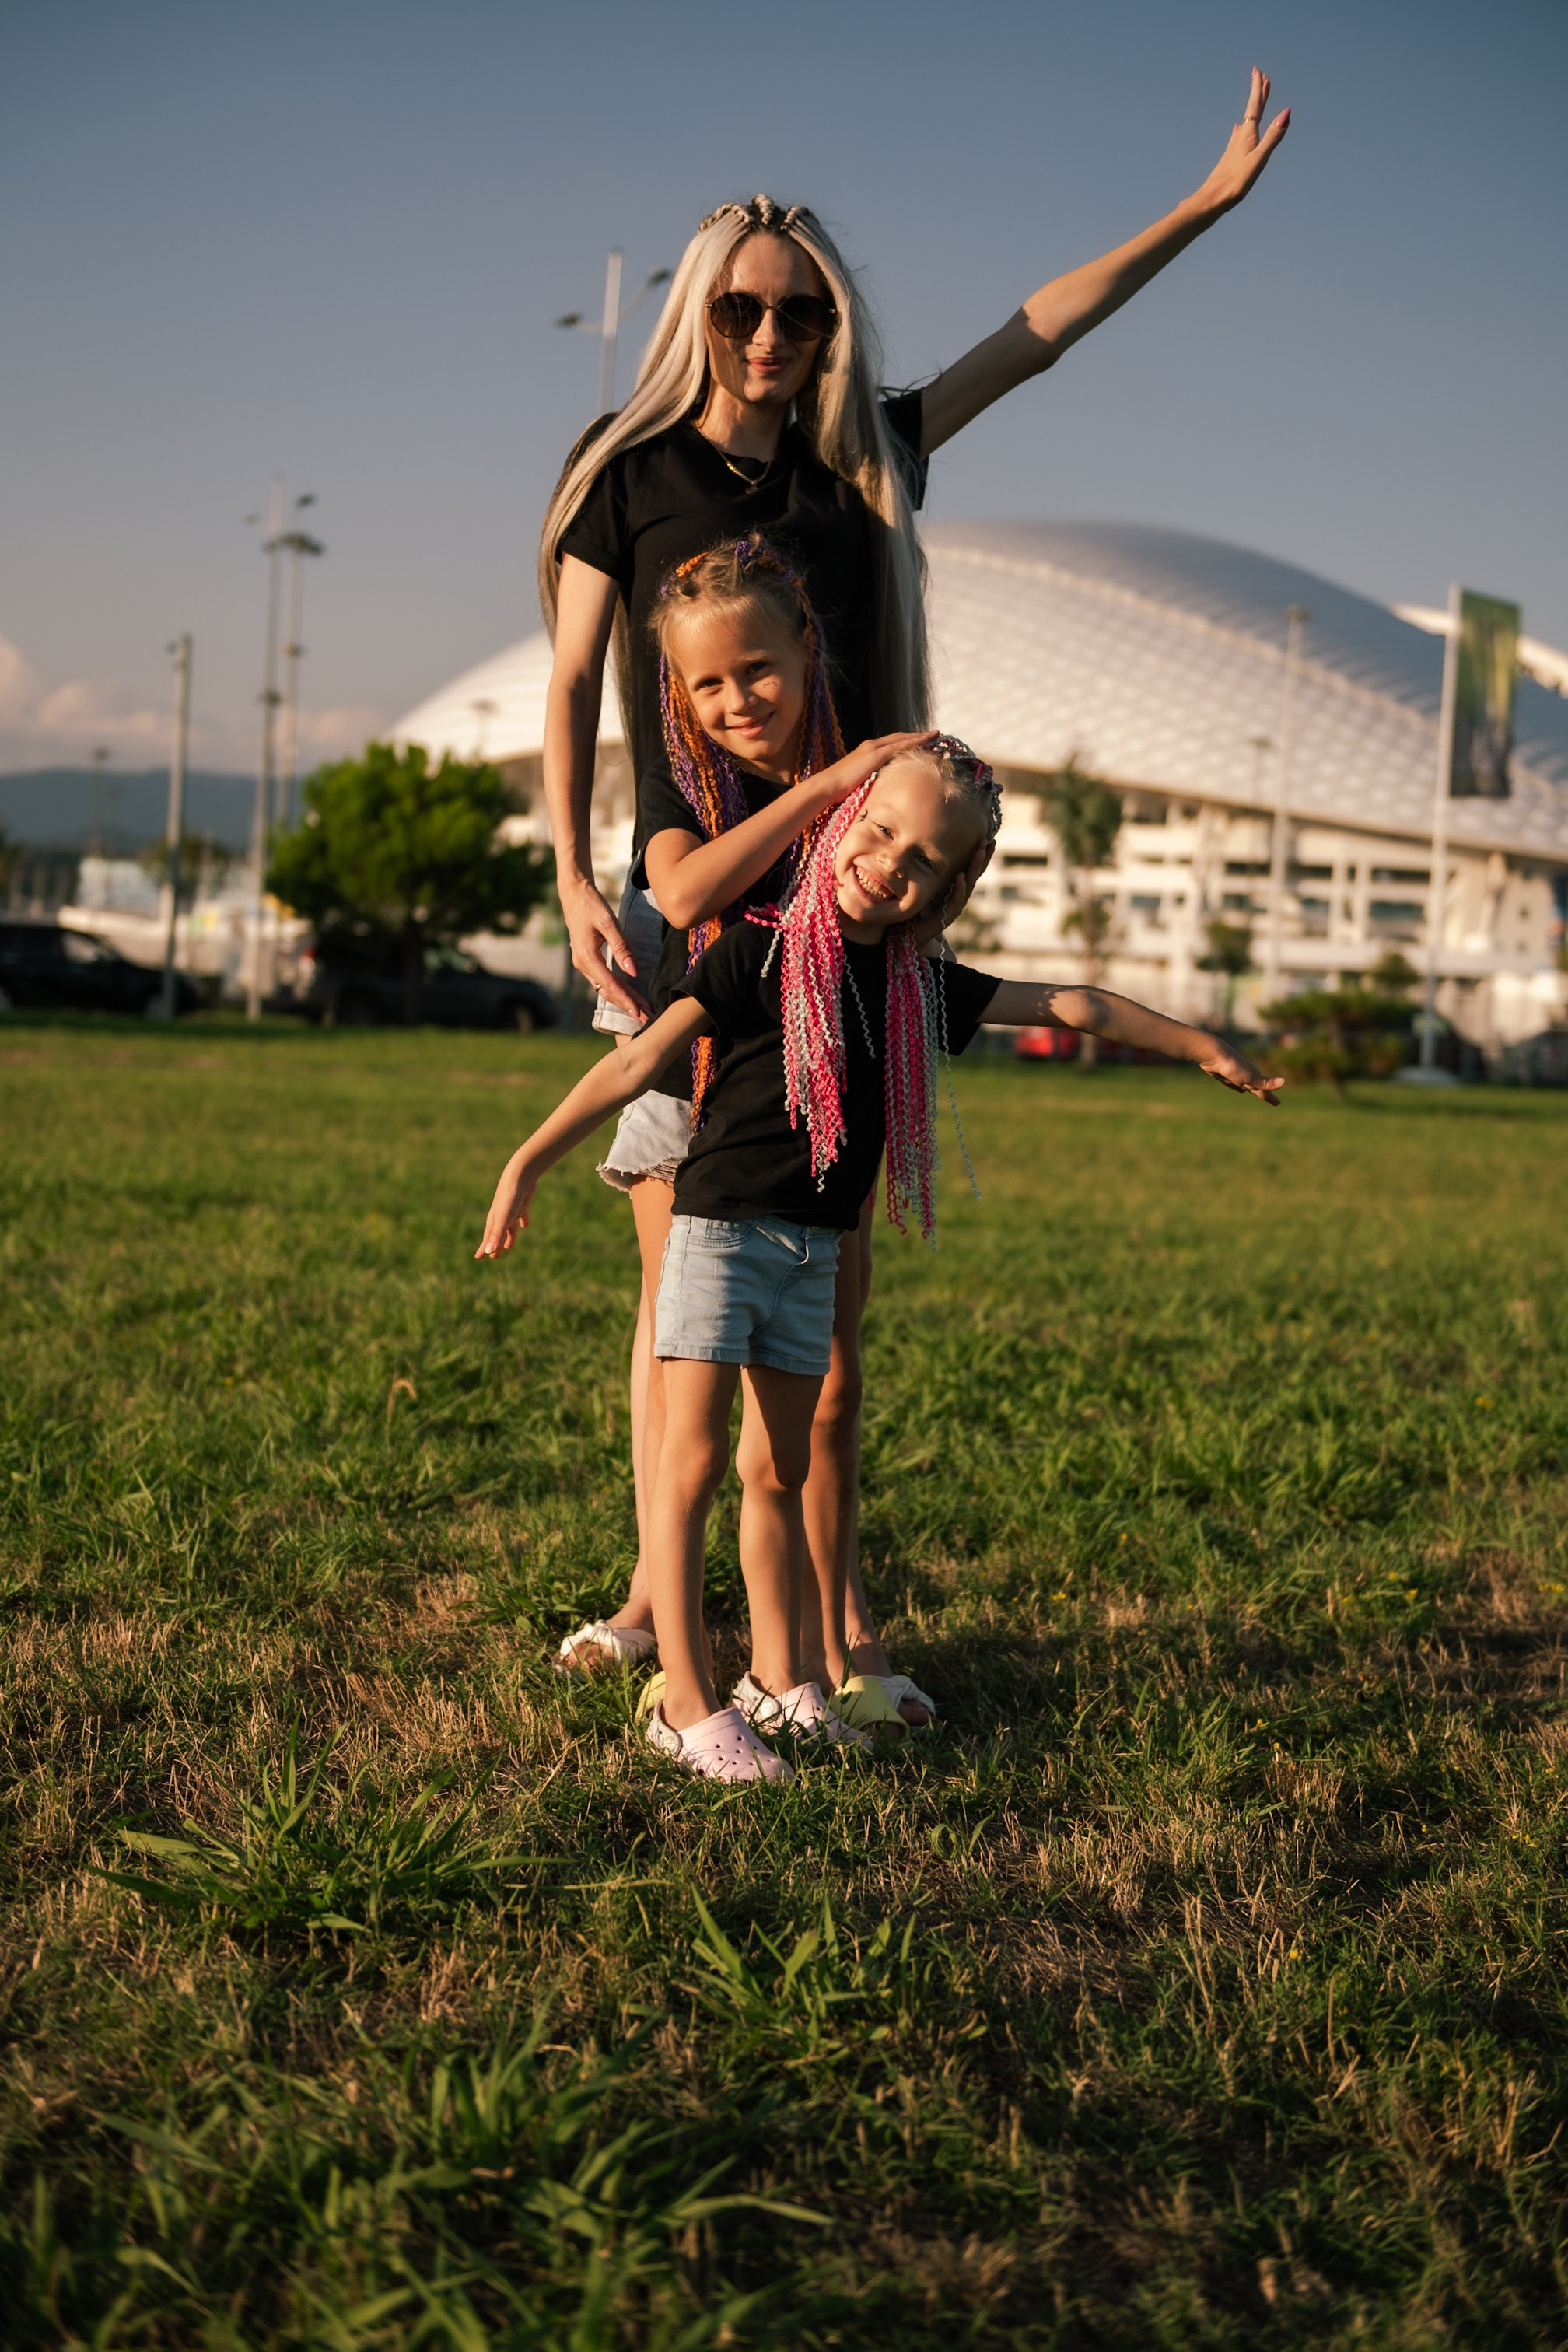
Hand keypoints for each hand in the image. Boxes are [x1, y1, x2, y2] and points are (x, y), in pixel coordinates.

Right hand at [475, 1159, 535, 1258]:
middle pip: (497, 1235)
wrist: (519, 1176)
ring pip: (509, 1228)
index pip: (487, 1239)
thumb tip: (489, 1252)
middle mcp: (501, 1216)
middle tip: (494, 1257)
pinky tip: (525, 1225)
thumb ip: (496, 1235)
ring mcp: (511, 1210)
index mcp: (494, 1221)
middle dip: (495, 1246)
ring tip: (509, 1246)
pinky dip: (523, 1221)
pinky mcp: (522, 1204)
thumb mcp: (503, 1219)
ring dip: (509, 1237)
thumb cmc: (509, 1198)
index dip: (484, 1249)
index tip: (479, 1257)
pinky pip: (522, 1216)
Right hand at [562, 877, 648, 1020]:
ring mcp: (583, 964)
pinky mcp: (587, 960)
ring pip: (605, 987)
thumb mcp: (608, 922)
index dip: (627, 1000)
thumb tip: (633, 971)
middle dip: (627, 1005)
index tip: (640, 1012)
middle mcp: (582, 964)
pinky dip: (617, 989)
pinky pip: (602, 980)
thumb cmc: (591, 905)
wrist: (573, 894)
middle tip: (646, 1018)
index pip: (610, 985)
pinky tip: (629, 995)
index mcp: (587, 957)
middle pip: (607, 991)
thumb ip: (621, 947)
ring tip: (641, 1010)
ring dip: (623, 999)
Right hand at [811, 730, 938, 811]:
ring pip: (902, 739)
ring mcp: (873, 748)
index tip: (919, 741)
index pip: (891, 743)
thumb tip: (876, 788)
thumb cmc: (838, 788)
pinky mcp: (875, 755)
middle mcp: (871, 745)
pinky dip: (913, 743)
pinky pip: (899, 746)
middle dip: (916, 736)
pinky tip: (924, 742)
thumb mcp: (857, 781)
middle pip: (899, 737)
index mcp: (866, 751)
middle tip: (933, 734)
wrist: (827, 786)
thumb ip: (868, 779)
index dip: (906, 741)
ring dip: (919, 737)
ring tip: (934, 735)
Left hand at [909, 837, 993, 949]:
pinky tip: (961, 876)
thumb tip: (923, 847)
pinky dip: (959, 888)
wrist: (911, 935)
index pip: (971, 868)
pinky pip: (956, 900)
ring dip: (974, 867)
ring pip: (969, 884)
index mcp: (955, 887)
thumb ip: (929, 871)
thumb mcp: (925, 886)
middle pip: (975, 873)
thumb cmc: (918, 909)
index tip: (987, 838)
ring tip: (979, 852)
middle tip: (989, 841)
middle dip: (983, 857)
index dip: (980, 855)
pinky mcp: (948, 916)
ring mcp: (955, 905)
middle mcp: (959, 895)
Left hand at [1189, 67, 1289, 218]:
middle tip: (1261, 76)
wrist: (1211, 200)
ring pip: (1246, 121)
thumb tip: (1286, 112)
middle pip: (1251, 110)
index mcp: (1248, 135)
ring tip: (1256, 99)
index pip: (1255, 106)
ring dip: (1252, 108)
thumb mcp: (1259, 159)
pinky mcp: (1230, 158)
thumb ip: (1273, 137)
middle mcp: (1240, 137)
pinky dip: (1241, 128)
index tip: (1259, 71)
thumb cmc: (1235, 183)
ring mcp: (1234, 147)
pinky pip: (1238, 136)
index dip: (1258, 88)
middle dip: (1257, 93)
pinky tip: (1237, 130)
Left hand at [1198, 1037, 1282, 1105]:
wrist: (1213, 1055)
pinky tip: (1239, 1087)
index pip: (1264, 1091)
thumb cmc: (1233, 1066)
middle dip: (1265, 1094)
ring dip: (1253, 1089)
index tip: (1278, 1103)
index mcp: (1254, 1077)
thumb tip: (1283, 1082)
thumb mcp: (1250, 1077)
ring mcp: (1236, 1076)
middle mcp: (1247, 1076)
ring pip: (1247, 1085)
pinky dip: (1239, 1086)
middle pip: (1258, 1089)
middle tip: (1273, 1102)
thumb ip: (1265, 1082)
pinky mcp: (1225, 1075)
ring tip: (1255, 1093)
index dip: (1270, 1098)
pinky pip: (1235, 1083)